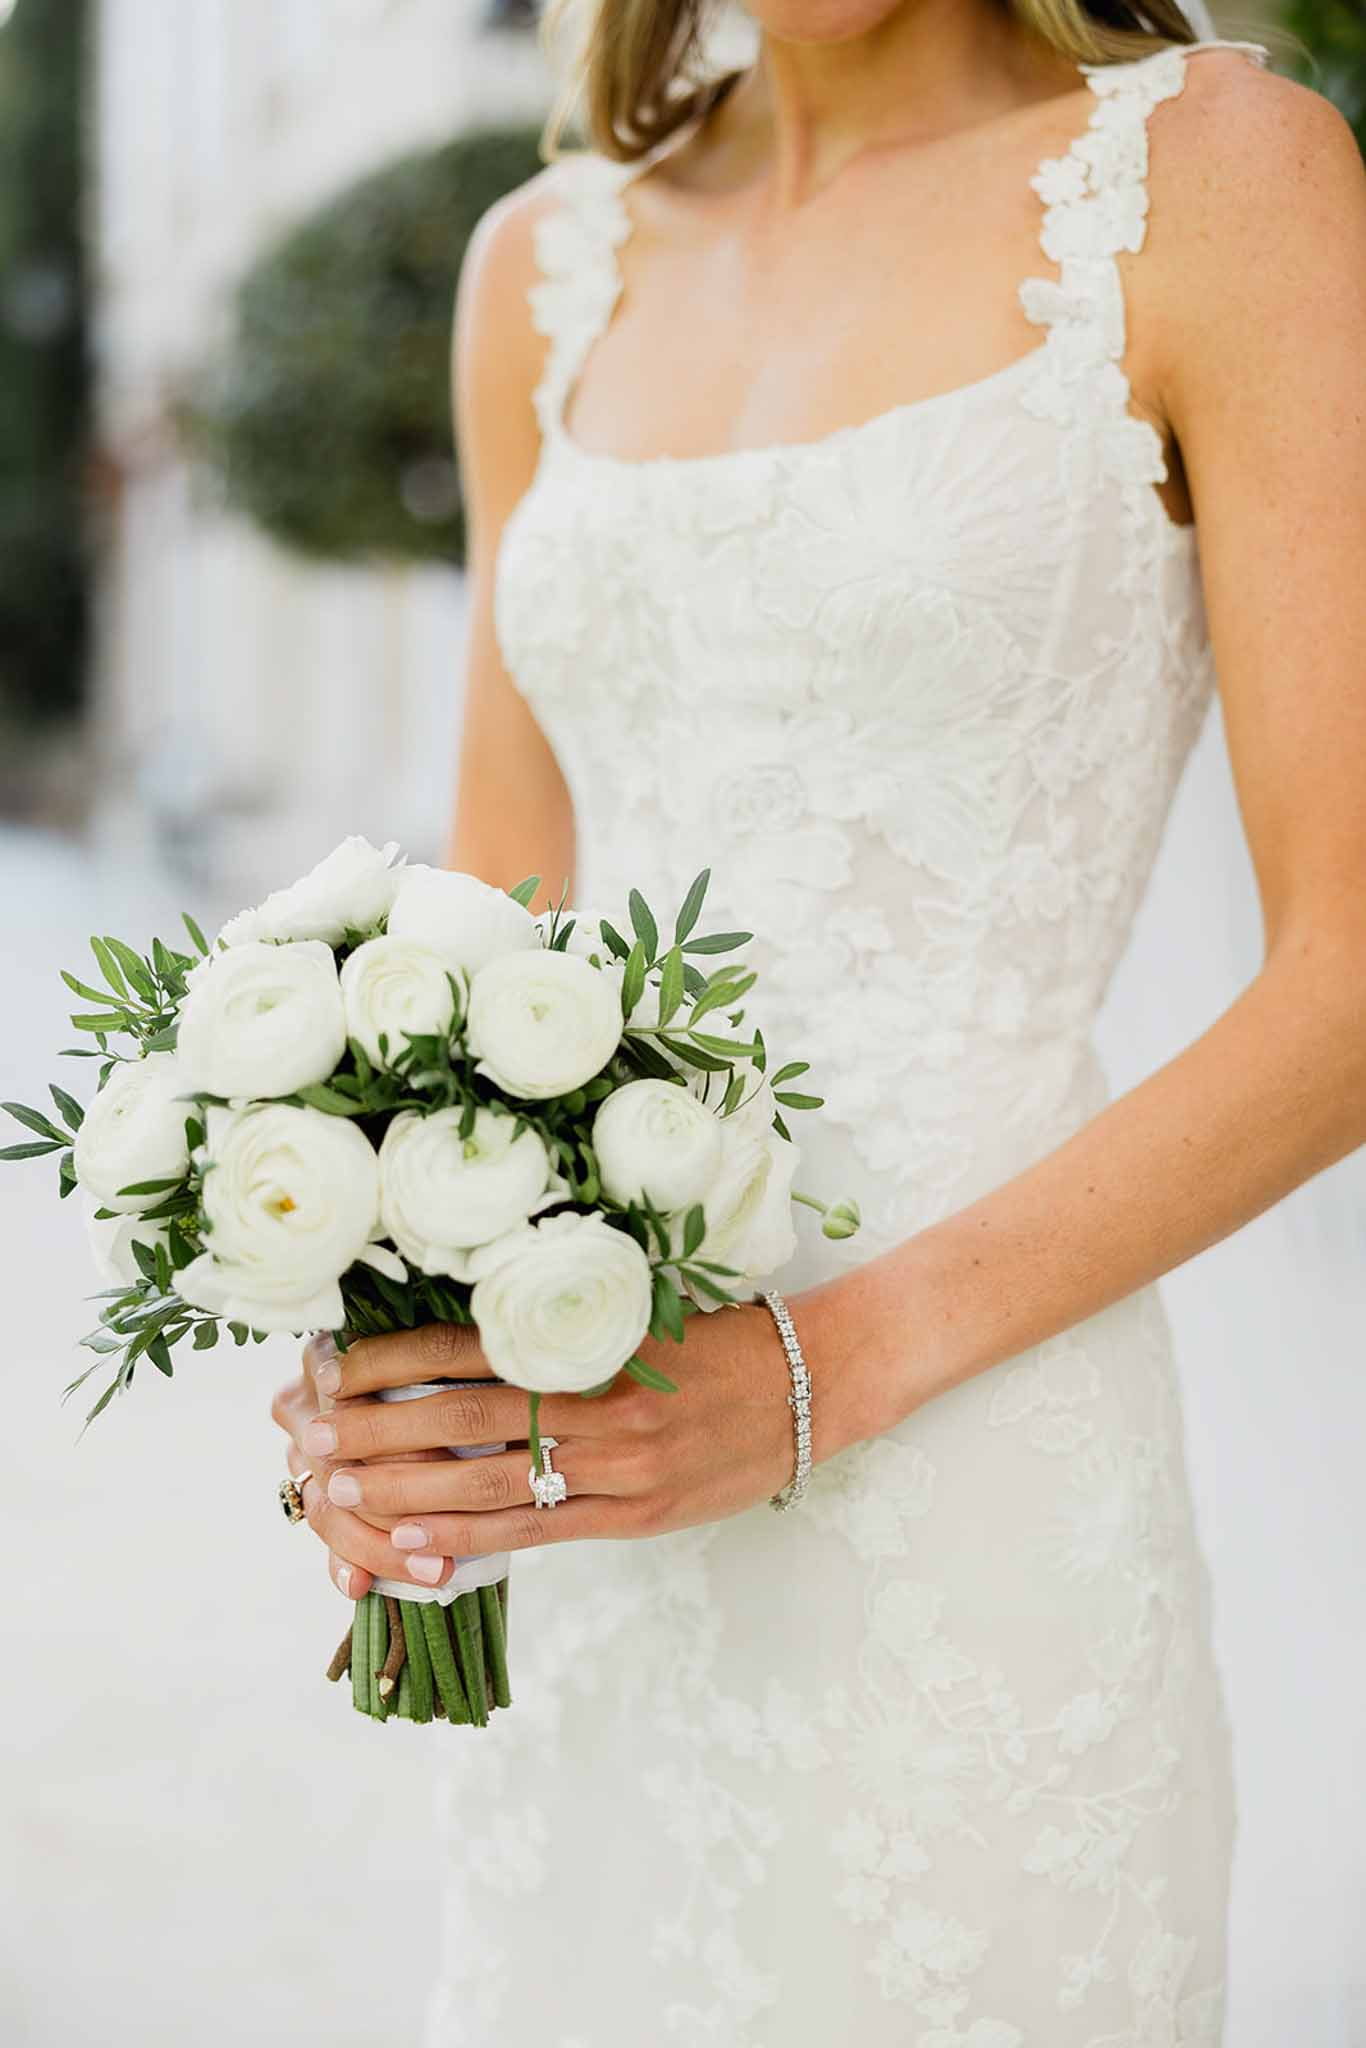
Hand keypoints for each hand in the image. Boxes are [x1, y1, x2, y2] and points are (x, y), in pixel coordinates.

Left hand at [270, 1295, 851, 1598]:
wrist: (812, 1381)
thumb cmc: (717, 1338)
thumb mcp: (636, 1309)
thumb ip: (557, 1324)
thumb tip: (454, 1330)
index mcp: (588, 1335)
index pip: (464, 1346)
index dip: (388, 1360)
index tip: (329, 1368)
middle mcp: (596, 1397)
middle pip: (461, 1416)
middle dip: (375, 1429)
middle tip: (309, 1436)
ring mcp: (616, 1462)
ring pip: (487, 1481)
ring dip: (403, 1489)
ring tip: (336, 1492)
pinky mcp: (636, 1514)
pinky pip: (537, 1532)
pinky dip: (469, 1540)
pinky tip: (413, 1544)